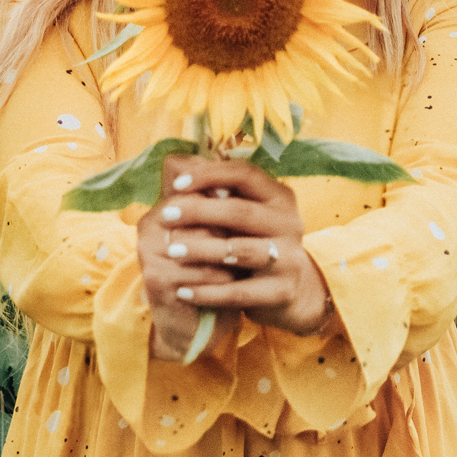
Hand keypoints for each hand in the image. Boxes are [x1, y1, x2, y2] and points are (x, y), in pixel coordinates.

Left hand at [136, 154, 333, 360]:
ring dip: (202, 249)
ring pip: (240, 251)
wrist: (291, 291)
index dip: (210, 175)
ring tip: (172, 250)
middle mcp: (289, 223)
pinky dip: (208, 292)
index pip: (246, 174)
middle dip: (199, 211)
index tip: (177, 185)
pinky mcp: (282, 291)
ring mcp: (289, 258)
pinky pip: (239, 292)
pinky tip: (183, 291)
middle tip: (165, 215)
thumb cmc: (255, 242)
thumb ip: (219, 194)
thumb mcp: (247, 215)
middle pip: (241, 211)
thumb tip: (175, 165)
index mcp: (279, 197)